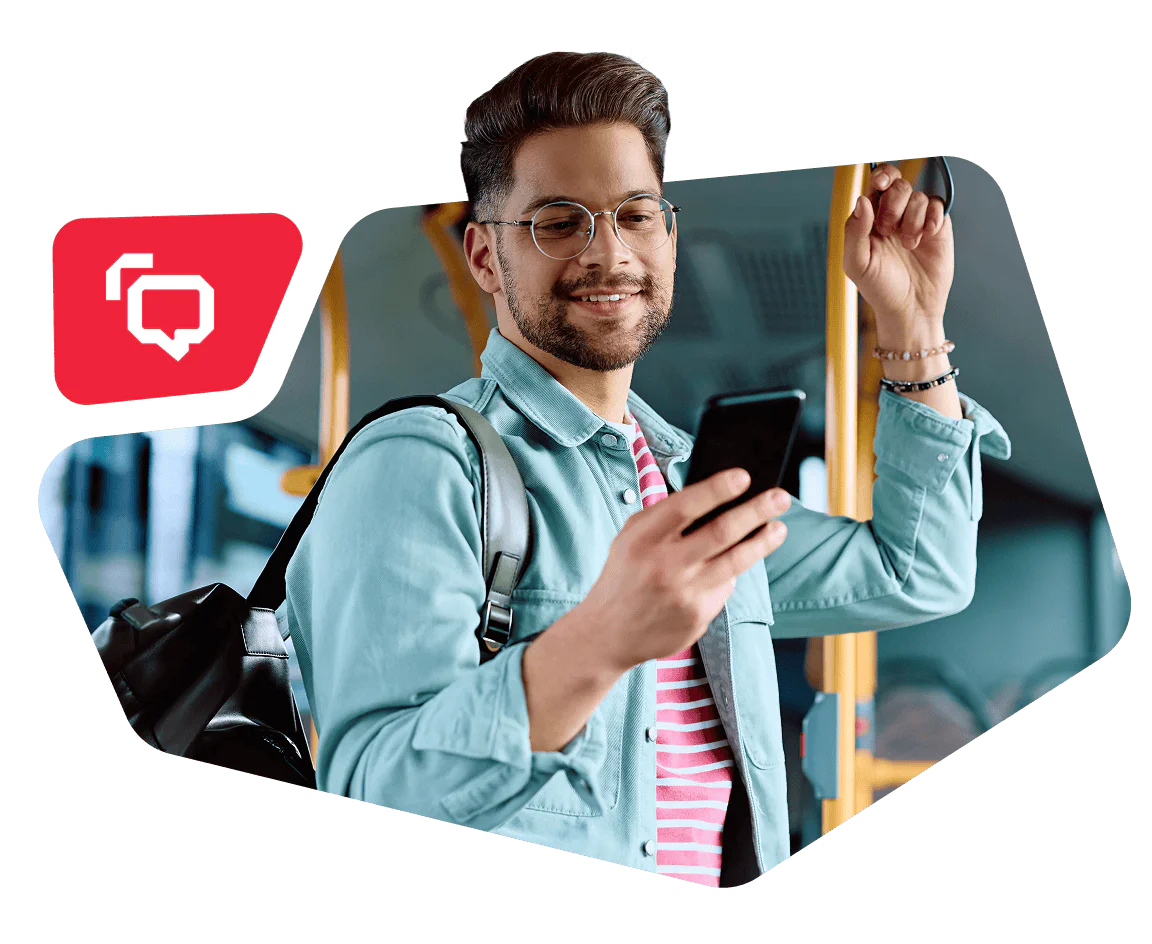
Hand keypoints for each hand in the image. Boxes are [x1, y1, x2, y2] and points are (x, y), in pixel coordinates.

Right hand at [577, 469, 789, 671]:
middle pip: (721, 532)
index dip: (718, 489)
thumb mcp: (630, 538)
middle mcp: (663, 565)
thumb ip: (665, 517)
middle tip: (781, 497)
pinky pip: (725, 586)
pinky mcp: (698, 616)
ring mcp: (683, 593)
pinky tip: (732, 565)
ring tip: (780, 528)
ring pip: (736, 561)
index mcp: (642, 538)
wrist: (608, 633)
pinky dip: (732, 572)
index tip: (745, 476)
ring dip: (763, 541)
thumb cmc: (625, 574)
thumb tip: (718, 497)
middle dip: (757, 511)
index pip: (686, 506)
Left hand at [843, 162, 954, 342]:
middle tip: (889, 229)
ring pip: (917, 195)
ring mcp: (916, 219)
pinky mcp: (937, 226)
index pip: (875, 185)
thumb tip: (862, 199)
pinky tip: (926, 236)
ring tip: (908, 245)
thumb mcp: (857, 263)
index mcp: (870, 220)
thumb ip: (854, 231)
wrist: (910, 308)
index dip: (879, 176)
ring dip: (911, 219)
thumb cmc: (880, 288)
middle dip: (893, 202)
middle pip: (897, 184)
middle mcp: (893, 215)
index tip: (880, 184)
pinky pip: (937, 205)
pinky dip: (931, 217)